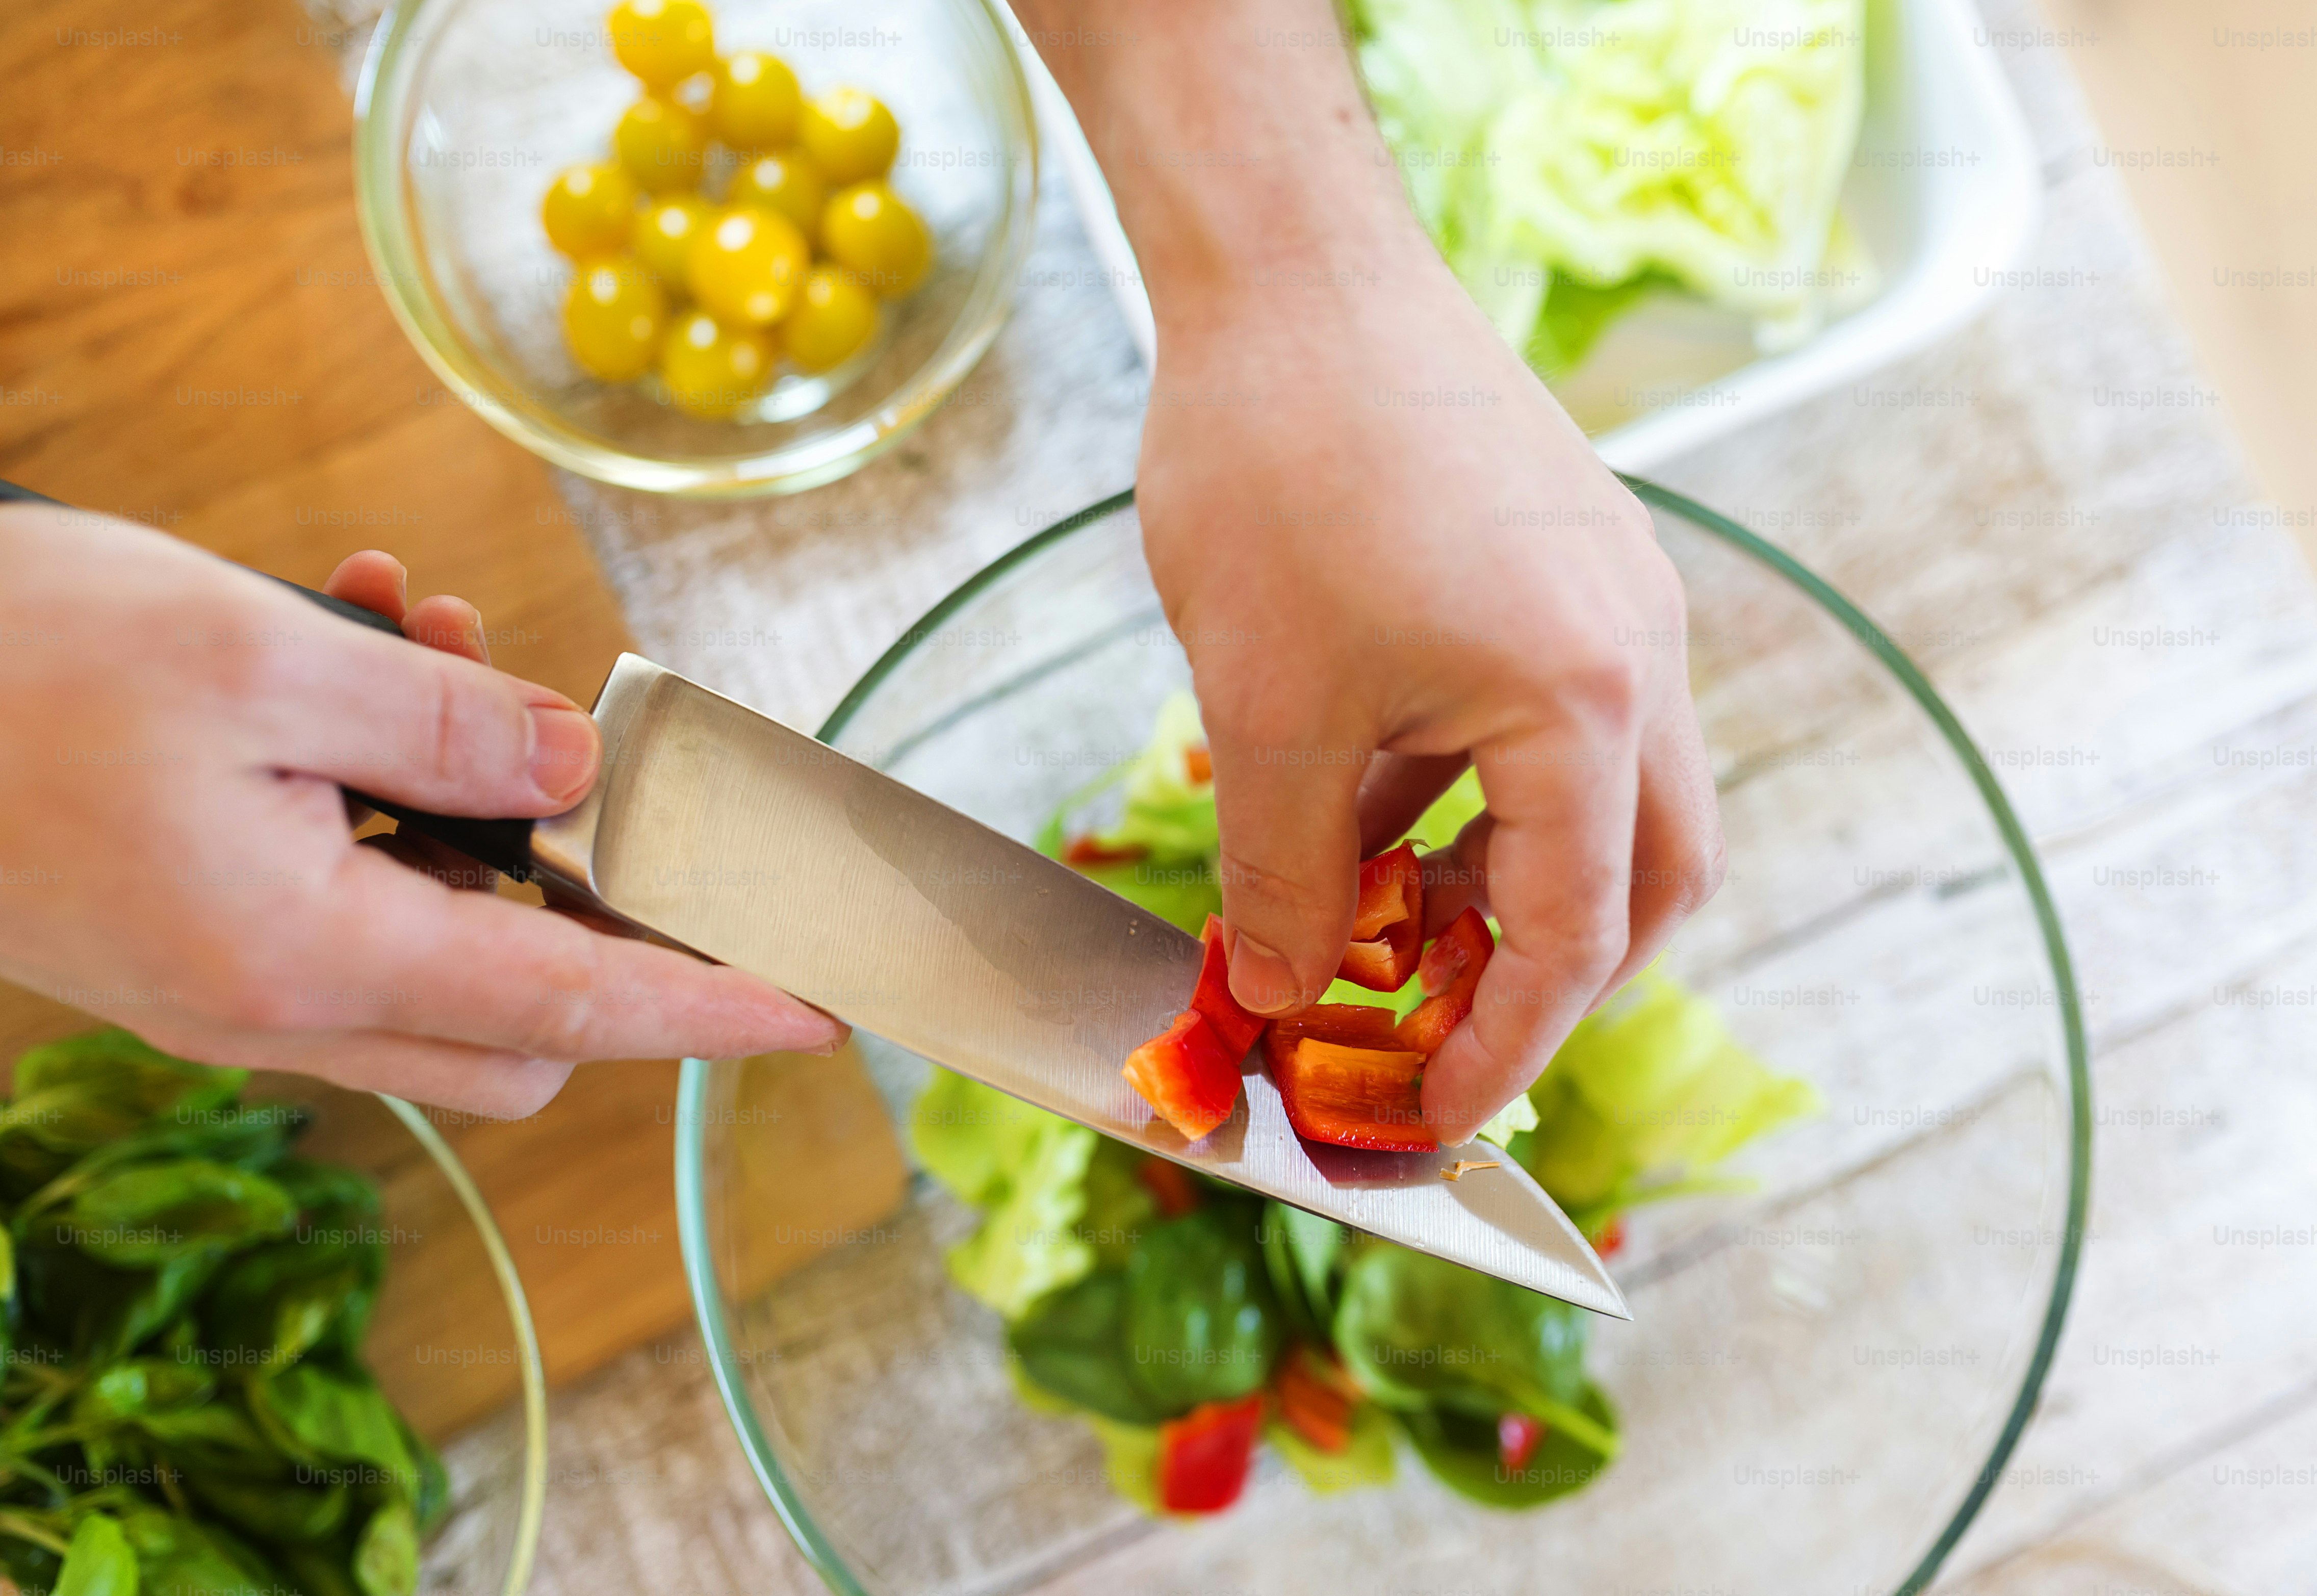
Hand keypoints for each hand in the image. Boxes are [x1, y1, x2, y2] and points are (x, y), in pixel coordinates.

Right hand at [0, 503, 841, 1115]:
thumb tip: (580, 775)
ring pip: (440, 954)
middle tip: (596, 762)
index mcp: (304, 955)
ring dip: (481, 817)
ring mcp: (228, 981)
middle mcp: (274, 1000)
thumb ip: (450, 728)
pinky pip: (348, 899)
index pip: (573, 1006)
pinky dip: (392, 800)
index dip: (709, 1009)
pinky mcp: (194, 933)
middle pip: (522, 1015)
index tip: (818, 1011)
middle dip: (593, 907)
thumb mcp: (263, 661)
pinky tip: (369, 652)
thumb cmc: (18, 664)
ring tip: (441, 643)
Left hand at [1015, 0, 1723, 1138]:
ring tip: (1372, 929)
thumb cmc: (1279, 466)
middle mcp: (1636, 656)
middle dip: (1547, 976)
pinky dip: (1466, 794)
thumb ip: (1282, 877)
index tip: (1433, 1117)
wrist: (1293, 274)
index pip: (1577, 936)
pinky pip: (1542, 723)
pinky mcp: (1562, 569)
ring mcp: (1610, 605)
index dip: (1504, 1048)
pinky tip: (1358, 816)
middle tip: (1436, 1033)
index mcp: (1588, 701)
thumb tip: (1284, 994)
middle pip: (1643, 879)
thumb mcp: (1265, 707)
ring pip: (1595, 801)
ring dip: (1498, 882)